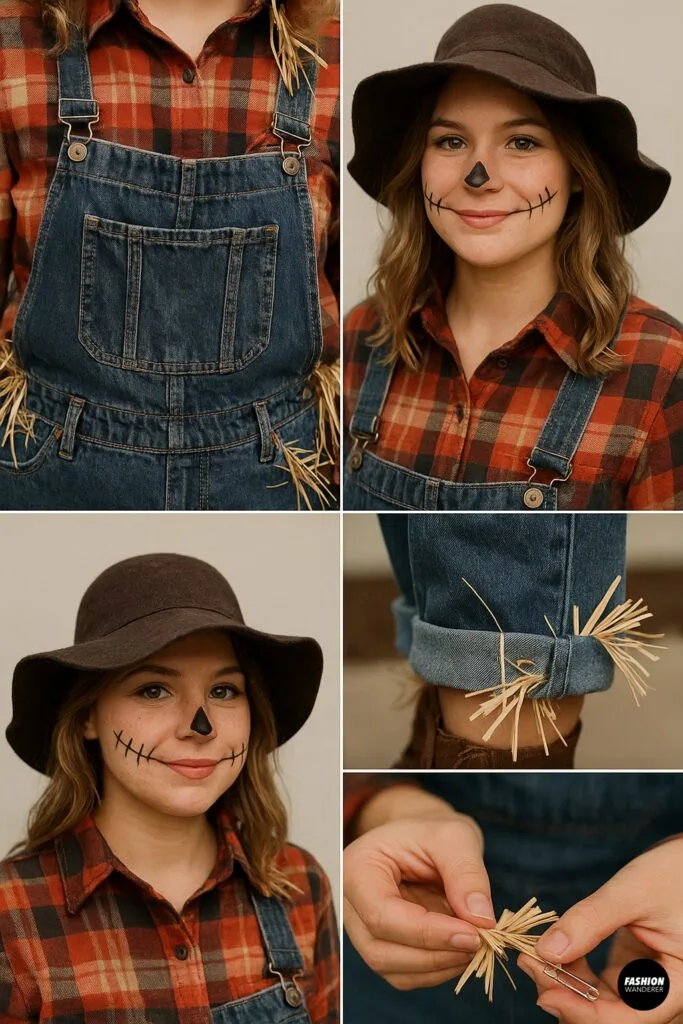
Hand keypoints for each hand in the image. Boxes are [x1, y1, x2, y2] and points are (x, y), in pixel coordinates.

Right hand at [344, 788, 494, 989]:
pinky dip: (437, 970)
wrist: (424, 838)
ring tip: (476, 944)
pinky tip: (461, 949)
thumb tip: (481, 920)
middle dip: (436, 955)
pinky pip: (405, 974)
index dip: (428, 933)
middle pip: (382, 950)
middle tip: (481, 942)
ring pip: (394, 970)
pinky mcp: (383, 947)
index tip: (473, 934)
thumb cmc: (433, 832)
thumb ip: (467, 873)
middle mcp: (351, 905)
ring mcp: (363, 930)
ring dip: (439, 967)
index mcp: (357, 869)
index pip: (382, 916)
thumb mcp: (455, 836)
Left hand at [518, 838, 682, 1021]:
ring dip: (564, 983)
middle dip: (566, 996)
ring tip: (532, 953)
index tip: (548, 993)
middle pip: (611, 1015)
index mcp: (678, 984)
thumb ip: (592, 921)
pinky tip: (551, 948)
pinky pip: (596, 982)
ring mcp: (641, 981)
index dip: (587, 1014)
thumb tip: (546, 950)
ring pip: (599, 1002)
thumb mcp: (632, 893)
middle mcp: (660, 990)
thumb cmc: (671, 872)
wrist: (682, 861)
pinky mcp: (627, 968)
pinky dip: (571, 968)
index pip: (631, 1019)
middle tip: (528, 962)